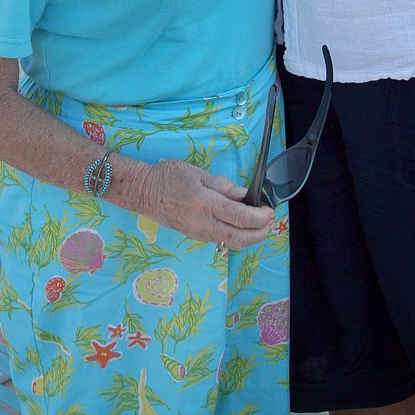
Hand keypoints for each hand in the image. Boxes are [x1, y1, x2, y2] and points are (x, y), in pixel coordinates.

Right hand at [133, 159, 274, 246]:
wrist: (143, 192)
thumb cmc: (168, 176)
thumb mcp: (197, 173)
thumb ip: (222, 185)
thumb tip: (244, 195)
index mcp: (205, 204)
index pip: (239, 217)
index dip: (259, 217)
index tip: (269, 210)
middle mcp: (202, 223)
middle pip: (238, 237)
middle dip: (259, 234)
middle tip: (270, 223)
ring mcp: (197, 233)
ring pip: (230, 242)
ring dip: (249, 238)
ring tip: (260, 227)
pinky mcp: (194, 235)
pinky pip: (220, 240)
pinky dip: (235, 236)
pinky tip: (241, 227)